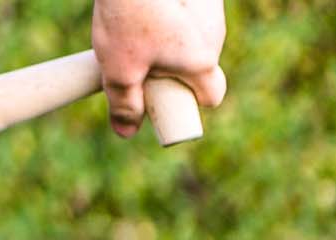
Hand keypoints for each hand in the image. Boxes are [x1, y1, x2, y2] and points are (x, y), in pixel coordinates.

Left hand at [92, 0, 226, 137]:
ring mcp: (212, 12)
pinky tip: (144, 12)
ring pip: (194, 39)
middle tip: (139, 66)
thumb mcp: (119, 70)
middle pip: (200, 67)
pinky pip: (189, 15)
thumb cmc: (129, 20)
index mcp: (201, 61)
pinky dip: (170, 18)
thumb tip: (127, 132)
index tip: (167, 101)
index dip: (191, 104)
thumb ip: (125, 103)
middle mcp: (216, 36)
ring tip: (134, 34)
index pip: (212, 95)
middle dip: (173, 73)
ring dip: (170, 43)